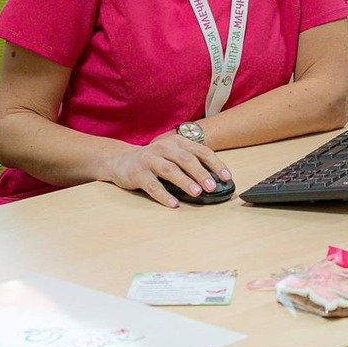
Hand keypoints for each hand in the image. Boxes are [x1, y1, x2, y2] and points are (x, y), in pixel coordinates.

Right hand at [108, 134, 231, 207]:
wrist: (121, 160)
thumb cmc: (154, 160)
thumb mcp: (172, 155)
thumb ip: (190, 162)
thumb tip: (215, 180)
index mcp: (177, 142)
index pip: (200, 151)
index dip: (215, 163)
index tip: (226, 177)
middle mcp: (164, 148)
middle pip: (186, 159)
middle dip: (201, 173)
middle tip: (213, 186)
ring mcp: (149, 160)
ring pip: (170, 170)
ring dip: (185, 182)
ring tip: (197, 193)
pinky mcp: (137, 174)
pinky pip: (152, 185)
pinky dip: (164, 195)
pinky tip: (173, 204)